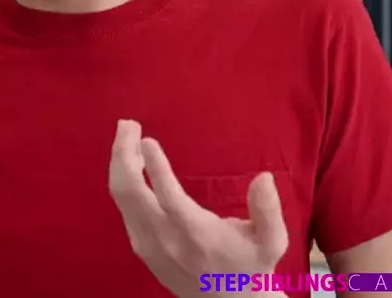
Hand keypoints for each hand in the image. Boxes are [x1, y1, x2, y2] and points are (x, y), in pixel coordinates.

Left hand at [108, 120, 288, 297]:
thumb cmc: (250, 266)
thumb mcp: (271, 242)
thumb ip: (268, 210)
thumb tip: (263, 177)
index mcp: (196, 234)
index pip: (168, 198)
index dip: (156, 168)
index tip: (148, 139)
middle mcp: (165, 238)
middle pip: (130, 191)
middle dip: (124, 153)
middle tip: (128, 124)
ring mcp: (147, 243)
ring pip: (121, 197)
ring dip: (119, 162)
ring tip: (127, 134)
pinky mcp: (139, 245)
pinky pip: (123, 206)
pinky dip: (122, 179)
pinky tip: (129, 161)